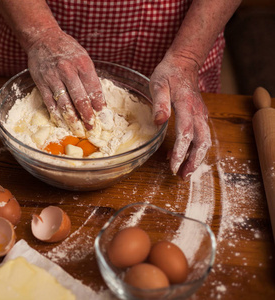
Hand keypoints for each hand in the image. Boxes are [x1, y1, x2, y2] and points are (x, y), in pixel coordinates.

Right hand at [25, 28, 108, 136]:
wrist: (43, 39)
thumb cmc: (66, 49)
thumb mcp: (83, 57)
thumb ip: (89, 77)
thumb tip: (97, 100)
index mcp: (82, 63)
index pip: (93, 88)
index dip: (99, 104)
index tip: (102, 116)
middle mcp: (68, 70)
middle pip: (79, 98)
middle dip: (87, 115)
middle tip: (92, 128)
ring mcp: (53, 77)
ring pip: (64, 103)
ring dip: (72, 119)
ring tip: (78, 130)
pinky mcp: (41, 83)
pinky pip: (50, 102)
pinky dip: (56, 115)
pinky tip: (62, 122)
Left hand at [150, 53, 211, 179]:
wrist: (184, 63)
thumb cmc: (169, 73)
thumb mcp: (158, 84)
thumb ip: (159, 103)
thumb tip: (158, 122)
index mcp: (187, 106)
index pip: (186, 134)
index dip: (180, 152)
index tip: (172, 166)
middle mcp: (198, 113)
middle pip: (202, 142)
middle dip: (193, 162)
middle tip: (182, 176)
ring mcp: (201, 115)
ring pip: (204, 141)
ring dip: (196, 159)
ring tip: (183, 172)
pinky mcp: (200, 116)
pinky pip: (200, 136)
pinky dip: (194, 149)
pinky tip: (180, 156)